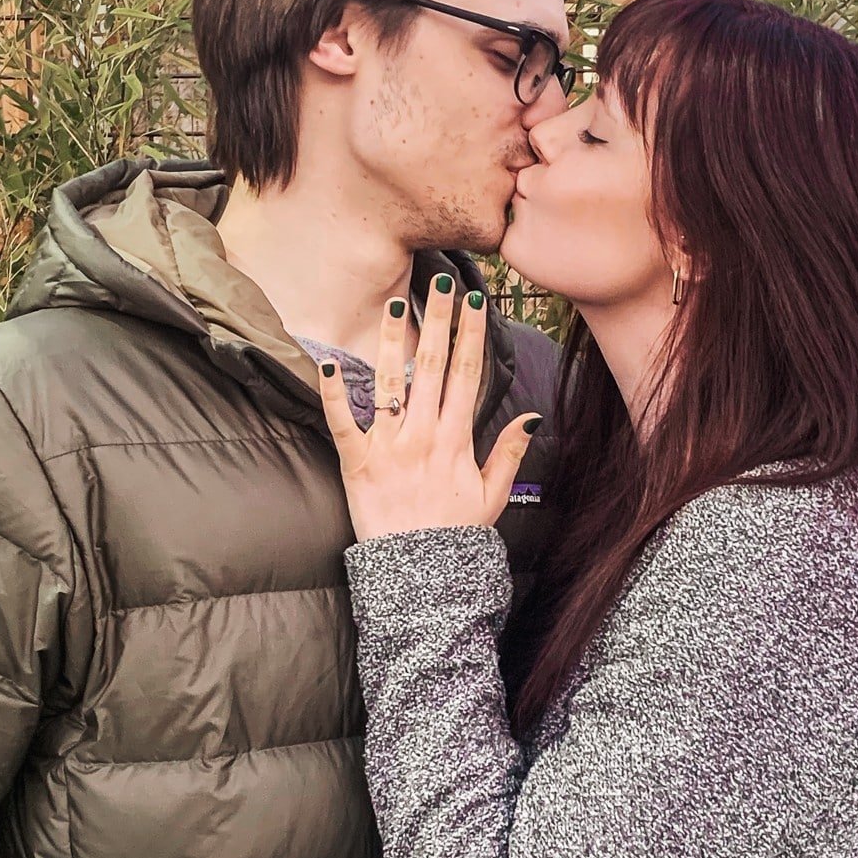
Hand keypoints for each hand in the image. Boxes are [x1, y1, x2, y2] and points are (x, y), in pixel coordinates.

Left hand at [318, 276, 537, 540]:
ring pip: (391, 383)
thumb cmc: (455, 538)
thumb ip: (510, 453)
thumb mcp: (493, 496)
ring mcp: (389, 447)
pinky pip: (342, 423)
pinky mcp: (356, 463)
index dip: (471, 334)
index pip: (468, 375)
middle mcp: (423, 435)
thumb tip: (530, 416)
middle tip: (439, 280)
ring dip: (393, 340)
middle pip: (434, 366)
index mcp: (457, 440)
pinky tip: (327, 364)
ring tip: (395, 302)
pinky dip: (333, 394)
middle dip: (438, 320)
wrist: (419, 577)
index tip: (474, 300)